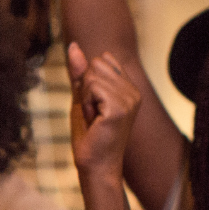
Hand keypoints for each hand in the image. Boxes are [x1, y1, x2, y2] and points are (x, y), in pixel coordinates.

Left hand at [68, 41, 139, 176]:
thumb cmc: (88, 135)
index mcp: (129, 87)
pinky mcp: (121, 107)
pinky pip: (92, 87)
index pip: (102, 59)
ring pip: (93, 75)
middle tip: (92, 113)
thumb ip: (79, 72)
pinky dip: (86, 103)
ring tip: (94, 118)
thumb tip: (74, 45)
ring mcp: (130, 98)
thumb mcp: (82, 98)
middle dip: (85, 88)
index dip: (88, 80)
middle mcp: (134, 90)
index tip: (93, 104)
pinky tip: (94, 120)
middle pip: (96, 64)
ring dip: (85, 98)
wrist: (94, 164)